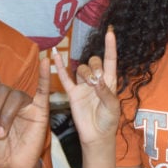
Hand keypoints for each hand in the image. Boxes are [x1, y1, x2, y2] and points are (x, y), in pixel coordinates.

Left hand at [0, 32, 50, 167]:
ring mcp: (26, 102)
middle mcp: (10, 97)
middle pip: (0, 91)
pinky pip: (42, 89)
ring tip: (2, 134)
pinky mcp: (40, 109)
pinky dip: (45, 75)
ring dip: (5, 116)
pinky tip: (46, 61)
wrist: (11, 167)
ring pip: (14, 97)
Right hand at [53, 27, 119, 146]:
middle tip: (96, 80)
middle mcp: (96, 80)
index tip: (110, 32)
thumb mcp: (112, 107)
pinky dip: (60, 66)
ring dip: (85, 72)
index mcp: (109, 81)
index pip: (110, 59)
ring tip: (89, 84)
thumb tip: (96, 81)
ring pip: (81, 68)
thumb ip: (105, 93)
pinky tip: (55, 55)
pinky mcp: (72, 93)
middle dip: (95, 66)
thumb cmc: (109, 121)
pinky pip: (64, 77)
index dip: (110, 46)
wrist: (96, 136)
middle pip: (94, 62)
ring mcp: (83, 86)